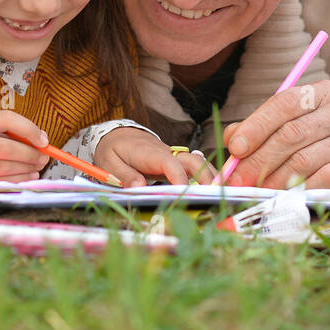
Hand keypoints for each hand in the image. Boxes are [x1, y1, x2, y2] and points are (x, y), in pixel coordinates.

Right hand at [0, 110, 51, 186]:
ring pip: (4, 168)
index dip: (29, 129)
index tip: (43, 140)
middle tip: (44, 157)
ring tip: (37, 167)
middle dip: (30, 154)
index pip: (6, 119)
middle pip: (6, 148)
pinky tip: (26, 176)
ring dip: (26, 169)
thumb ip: (12, 132)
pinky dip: (17, 180)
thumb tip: (42, 139)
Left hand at [95, 127, 214, 187]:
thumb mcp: (109, 162)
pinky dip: (206, 176)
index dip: (178, 177)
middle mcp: (165, 153)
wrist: (118, 135)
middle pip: (191, 159)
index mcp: (148, 153)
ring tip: (220, 194)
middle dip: (205, 175)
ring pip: (197, 162)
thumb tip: (139, 187)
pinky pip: (194, 167)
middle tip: (214, 193)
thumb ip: (124, 175)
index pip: (168, 162)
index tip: (184, 192)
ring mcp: (173, 157)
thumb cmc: (113, 150)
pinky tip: (213, 190)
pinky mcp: (175, 162)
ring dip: (210, 176)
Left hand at [221, 81, 329, 188]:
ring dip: (275, 180)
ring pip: (304, 159)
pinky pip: (326, 178)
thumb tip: (231, 142)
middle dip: (259, 160)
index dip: (256, 126)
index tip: (235, 148)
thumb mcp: (289, 129)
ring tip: (256, 192)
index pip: (283, 104)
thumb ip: (258, 131)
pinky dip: (301, 190)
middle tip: (238, 181)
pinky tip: (286, 198)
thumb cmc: (317, 146)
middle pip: (291, 134)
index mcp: (321, 93)